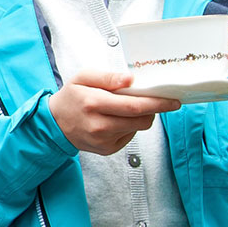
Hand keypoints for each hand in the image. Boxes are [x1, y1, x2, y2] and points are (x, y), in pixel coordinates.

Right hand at [49, 70, 178, 155]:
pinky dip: (130, 126)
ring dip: (141, 117)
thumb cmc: (71, 98)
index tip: (173, 101)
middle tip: (158, 101)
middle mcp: (99, 125)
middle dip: (154, 110)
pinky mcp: (107, 150)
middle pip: (141, 120)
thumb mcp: (83, 77)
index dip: (157, 104)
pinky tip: (117, 120)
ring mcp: (103, 140)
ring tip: (129, 108)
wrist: (54, 124)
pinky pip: (130, 136)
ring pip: (138, 128)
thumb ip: (107, 76)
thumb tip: (130, 79)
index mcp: (94, 103)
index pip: (134, 106)